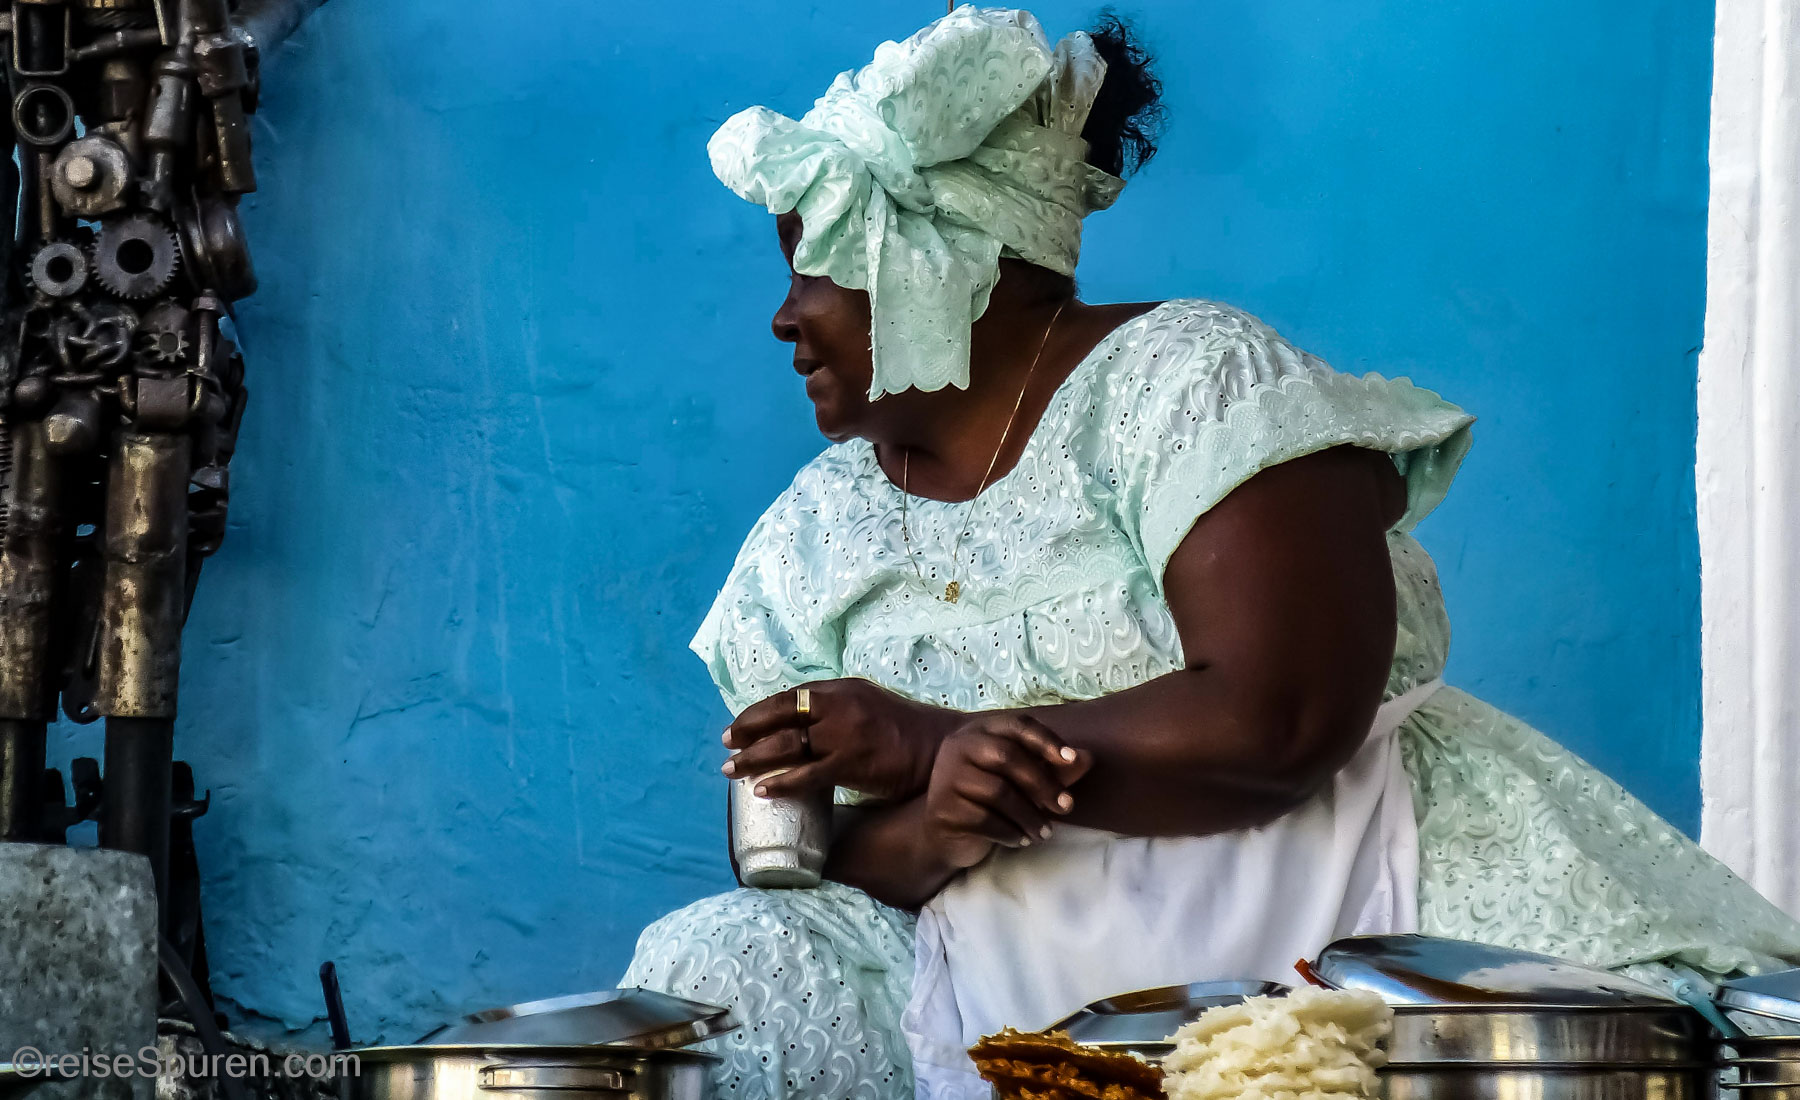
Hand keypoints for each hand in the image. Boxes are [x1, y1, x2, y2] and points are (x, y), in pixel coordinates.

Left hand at [723, 679, 960, 801]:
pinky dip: (781, 783)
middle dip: (747, 733)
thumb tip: (799, 728)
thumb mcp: (867, 705)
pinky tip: (763, 790)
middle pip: (781, 718)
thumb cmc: (904, 732)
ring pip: (787, 745)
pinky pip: (808, 775)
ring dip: (754, 759)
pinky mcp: (854, 763)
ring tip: (733, 771)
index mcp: (842, 689)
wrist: (942, 749)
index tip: (736, 728)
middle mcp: (840, 706)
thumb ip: (836, 710)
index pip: (789, 697)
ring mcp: (846, 734)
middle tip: (727, 748)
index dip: (757, 713)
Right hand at [922, 713, 1092, 869]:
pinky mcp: (944, 809)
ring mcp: (947, 778)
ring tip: (1044, 833)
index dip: (1047, 740)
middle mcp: (959, 748)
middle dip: (1042, 783)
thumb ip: (1053, 769)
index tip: (1072, 759)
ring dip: (1030, 816)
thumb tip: (1088, 758)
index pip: (1017, 725)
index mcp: (980, 732)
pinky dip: (1011, 833)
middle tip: (1066, 807)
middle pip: (1007, 756)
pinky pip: (985, 820)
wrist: (945, 835)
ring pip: (998, 792)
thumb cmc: (988, 801)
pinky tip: (1021, 840)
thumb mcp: (1023, 782)